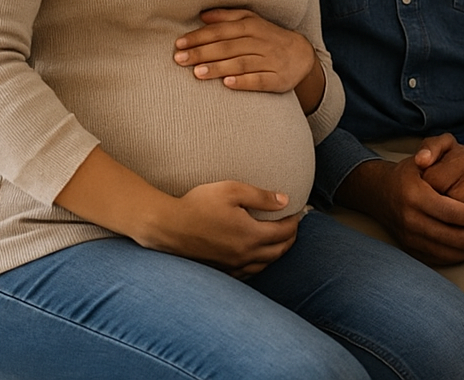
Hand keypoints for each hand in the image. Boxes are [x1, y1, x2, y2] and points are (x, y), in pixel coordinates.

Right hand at [145, 180, 300, 278]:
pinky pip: (248, 272)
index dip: (294, 221)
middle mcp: (244, 255)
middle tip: (293, 225)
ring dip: (277, 252)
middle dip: (290, 238)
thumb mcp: (232, 190)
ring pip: (265, 264)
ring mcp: (232, 266)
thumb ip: (262, 197)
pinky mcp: (220, 270)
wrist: (166, 226)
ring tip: (280, 240)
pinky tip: (258, 256)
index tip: (297, 212)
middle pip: (279, 251)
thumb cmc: (198, 204)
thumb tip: (285, 202)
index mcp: (250, 235)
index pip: (284, 232)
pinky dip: (260, 264)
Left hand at [174, 9, 317, 93]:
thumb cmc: (269, 37)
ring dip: (219, 68)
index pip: (222, 31)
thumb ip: (228, 17)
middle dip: (203, 53)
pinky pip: (260, 80)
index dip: (200, 37)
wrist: (303, 55)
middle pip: (229, 47)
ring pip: (242, 63)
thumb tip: (202, 15)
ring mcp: (271, 61)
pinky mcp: (278, 79)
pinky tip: (228, 84)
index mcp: (253, 27)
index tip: (179, 44)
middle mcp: (262, 42)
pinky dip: (244, 81)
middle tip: (180, 59)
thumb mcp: (253, 22)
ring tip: (197, 72)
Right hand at [338, 151, 463, 266]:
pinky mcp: (409, 248)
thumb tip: (424, 158)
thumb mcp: (420, 153)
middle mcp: (409, 219)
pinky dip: (457, 255)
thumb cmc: (408, 174)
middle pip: (447, 235)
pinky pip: (436, 257)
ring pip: (443, 251)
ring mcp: (408, 236)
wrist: (380, 194)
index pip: (445, 210)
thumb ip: (433, 146)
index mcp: (413, 196)